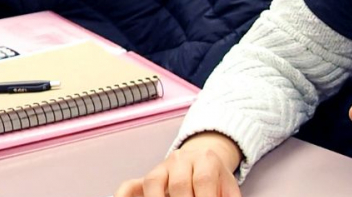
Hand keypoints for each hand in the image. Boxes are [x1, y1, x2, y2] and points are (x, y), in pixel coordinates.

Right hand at [115, 132, 243, 196]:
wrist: (203, 159)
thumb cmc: (215, 179)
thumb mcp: (228, 187)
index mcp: (206, 160)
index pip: (204, 180)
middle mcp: (181, 160)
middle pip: (179, 184)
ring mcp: (161, 167)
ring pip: (153, 182)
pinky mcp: (146, 177)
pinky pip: (130, 185)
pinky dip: (124, 196)